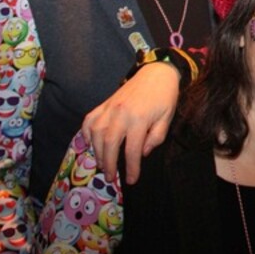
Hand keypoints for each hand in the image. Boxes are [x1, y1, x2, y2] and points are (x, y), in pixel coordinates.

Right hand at [81, 62, 180, 183]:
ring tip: (102, 164)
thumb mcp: (167, 119)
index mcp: (139, 120)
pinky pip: (89, 121)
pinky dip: (87, 134)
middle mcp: (121, 114)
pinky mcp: (103, 103)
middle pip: (110, 145)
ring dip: (97, 152)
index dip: (131, 168)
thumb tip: (141, 154)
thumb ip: (155, 138)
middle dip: (109, 164)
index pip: (132, 150)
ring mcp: (109, 108)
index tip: (131, 180)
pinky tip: (91, 144)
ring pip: (96, 134)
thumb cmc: (164, 97)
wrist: (156, 73)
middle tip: (110, 177)